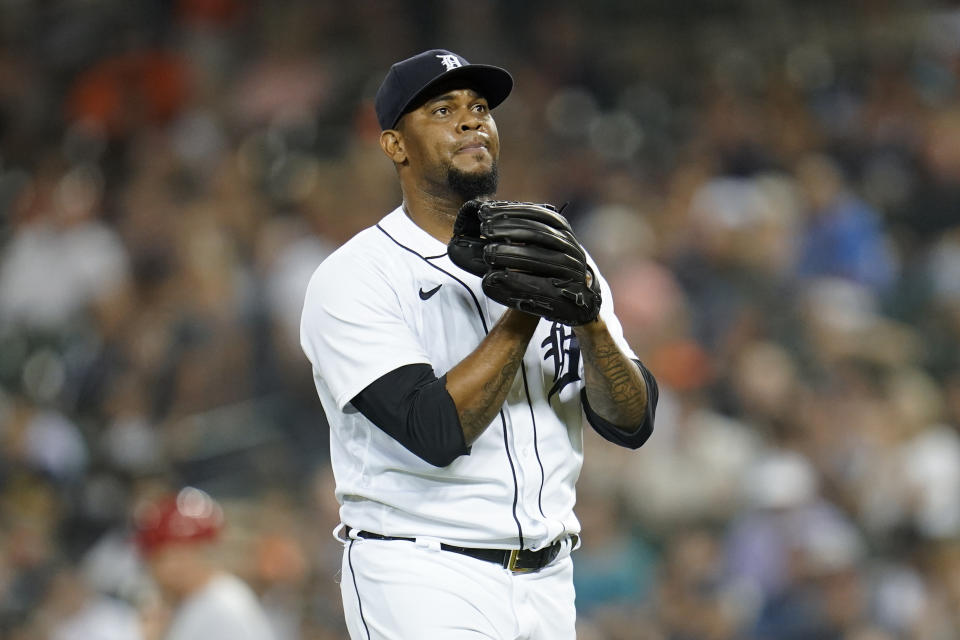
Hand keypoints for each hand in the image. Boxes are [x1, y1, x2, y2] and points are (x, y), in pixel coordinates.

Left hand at [448, 200, 600, 325]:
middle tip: (484, 231)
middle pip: (538, 234)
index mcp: (564, 233)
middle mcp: (571, 249)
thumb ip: (520, 235)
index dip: (512, 212)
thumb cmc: (549, 271)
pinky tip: (493, 279)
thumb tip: (485, 218)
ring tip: (487, 253)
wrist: (578, 304)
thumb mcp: (541, 248)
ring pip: (539, 259)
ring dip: (510, 254)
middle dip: (508, 230)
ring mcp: (571, 273)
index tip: (486, 212)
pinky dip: (515, 281)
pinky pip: (539, 287)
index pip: (539, 215)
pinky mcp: (566, 296)